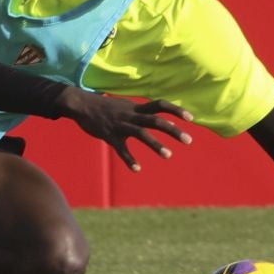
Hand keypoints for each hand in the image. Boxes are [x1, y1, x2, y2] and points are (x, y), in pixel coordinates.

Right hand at [59, 88, 193, 171]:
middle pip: (155, 120)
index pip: (160, 104)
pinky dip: (129, 159)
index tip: (192, 118)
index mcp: (136, 108)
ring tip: (168, 155)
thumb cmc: (104, 107)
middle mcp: (131, 115)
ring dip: (156, 144)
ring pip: (141, 134)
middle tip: (189, 140)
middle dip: (173, 130)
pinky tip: (138, 169)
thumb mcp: (124, 105)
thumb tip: (154, 112)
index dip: (176, 110)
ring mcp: (121, 126)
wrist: (81, 104)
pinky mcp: (110, 136)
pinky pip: (121, 149)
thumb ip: (139, 111)